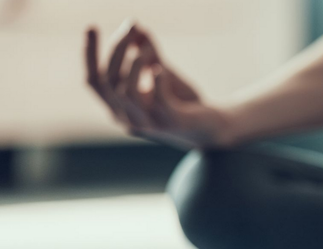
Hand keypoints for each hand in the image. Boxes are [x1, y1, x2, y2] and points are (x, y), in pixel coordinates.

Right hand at [85, 21, 231, 148]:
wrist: (213, 128)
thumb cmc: (184, 102)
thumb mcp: (163, 73)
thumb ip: (148, 54)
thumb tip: (136, 27)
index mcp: (119, 108)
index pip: (94, 81)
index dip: (89, 54)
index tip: (92, 26)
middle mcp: (128, 119)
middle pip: (108, 82)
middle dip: (117, 50)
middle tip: (131, 27)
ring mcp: (148, 123)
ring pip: (126, 91)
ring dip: (135, 63)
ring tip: (148, 48)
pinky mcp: (170, 122)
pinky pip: (157, 99)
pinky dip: (157, 79)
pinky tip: (161, 68)